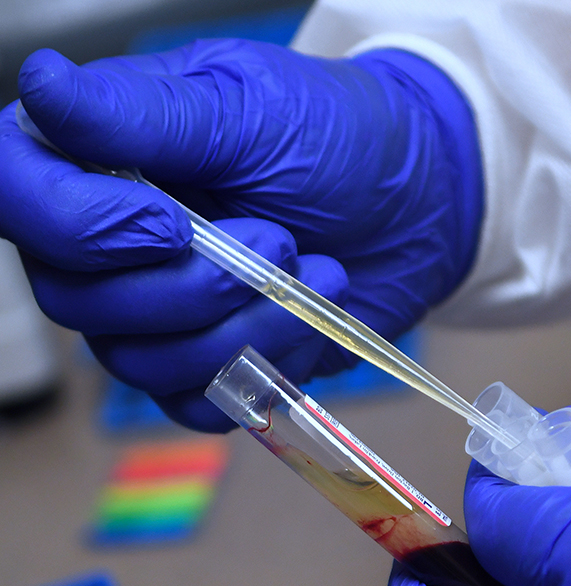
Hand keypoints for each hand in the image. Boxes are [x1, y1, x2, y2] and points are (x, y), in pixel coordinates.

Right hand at [0, 40, 481, 430]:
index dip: (80, 228)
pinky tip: (309, 318)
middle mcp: (113, 241)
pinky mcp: (210, 361)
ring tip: (312, 271)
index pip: (20, 198)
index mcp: (105, 157)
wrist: (416, 207)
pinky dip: (263, 367)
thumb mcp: (253, 112)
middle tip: (279, 239)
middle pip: (79, 302)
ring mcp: (159, 310)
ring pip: (142, 362)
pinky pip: (197, 401)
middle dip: (193, 286)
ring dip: (242, 327)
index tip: (173, 223)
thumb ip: (147, 114)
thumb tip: (42, 84)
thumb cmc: (340, 140)